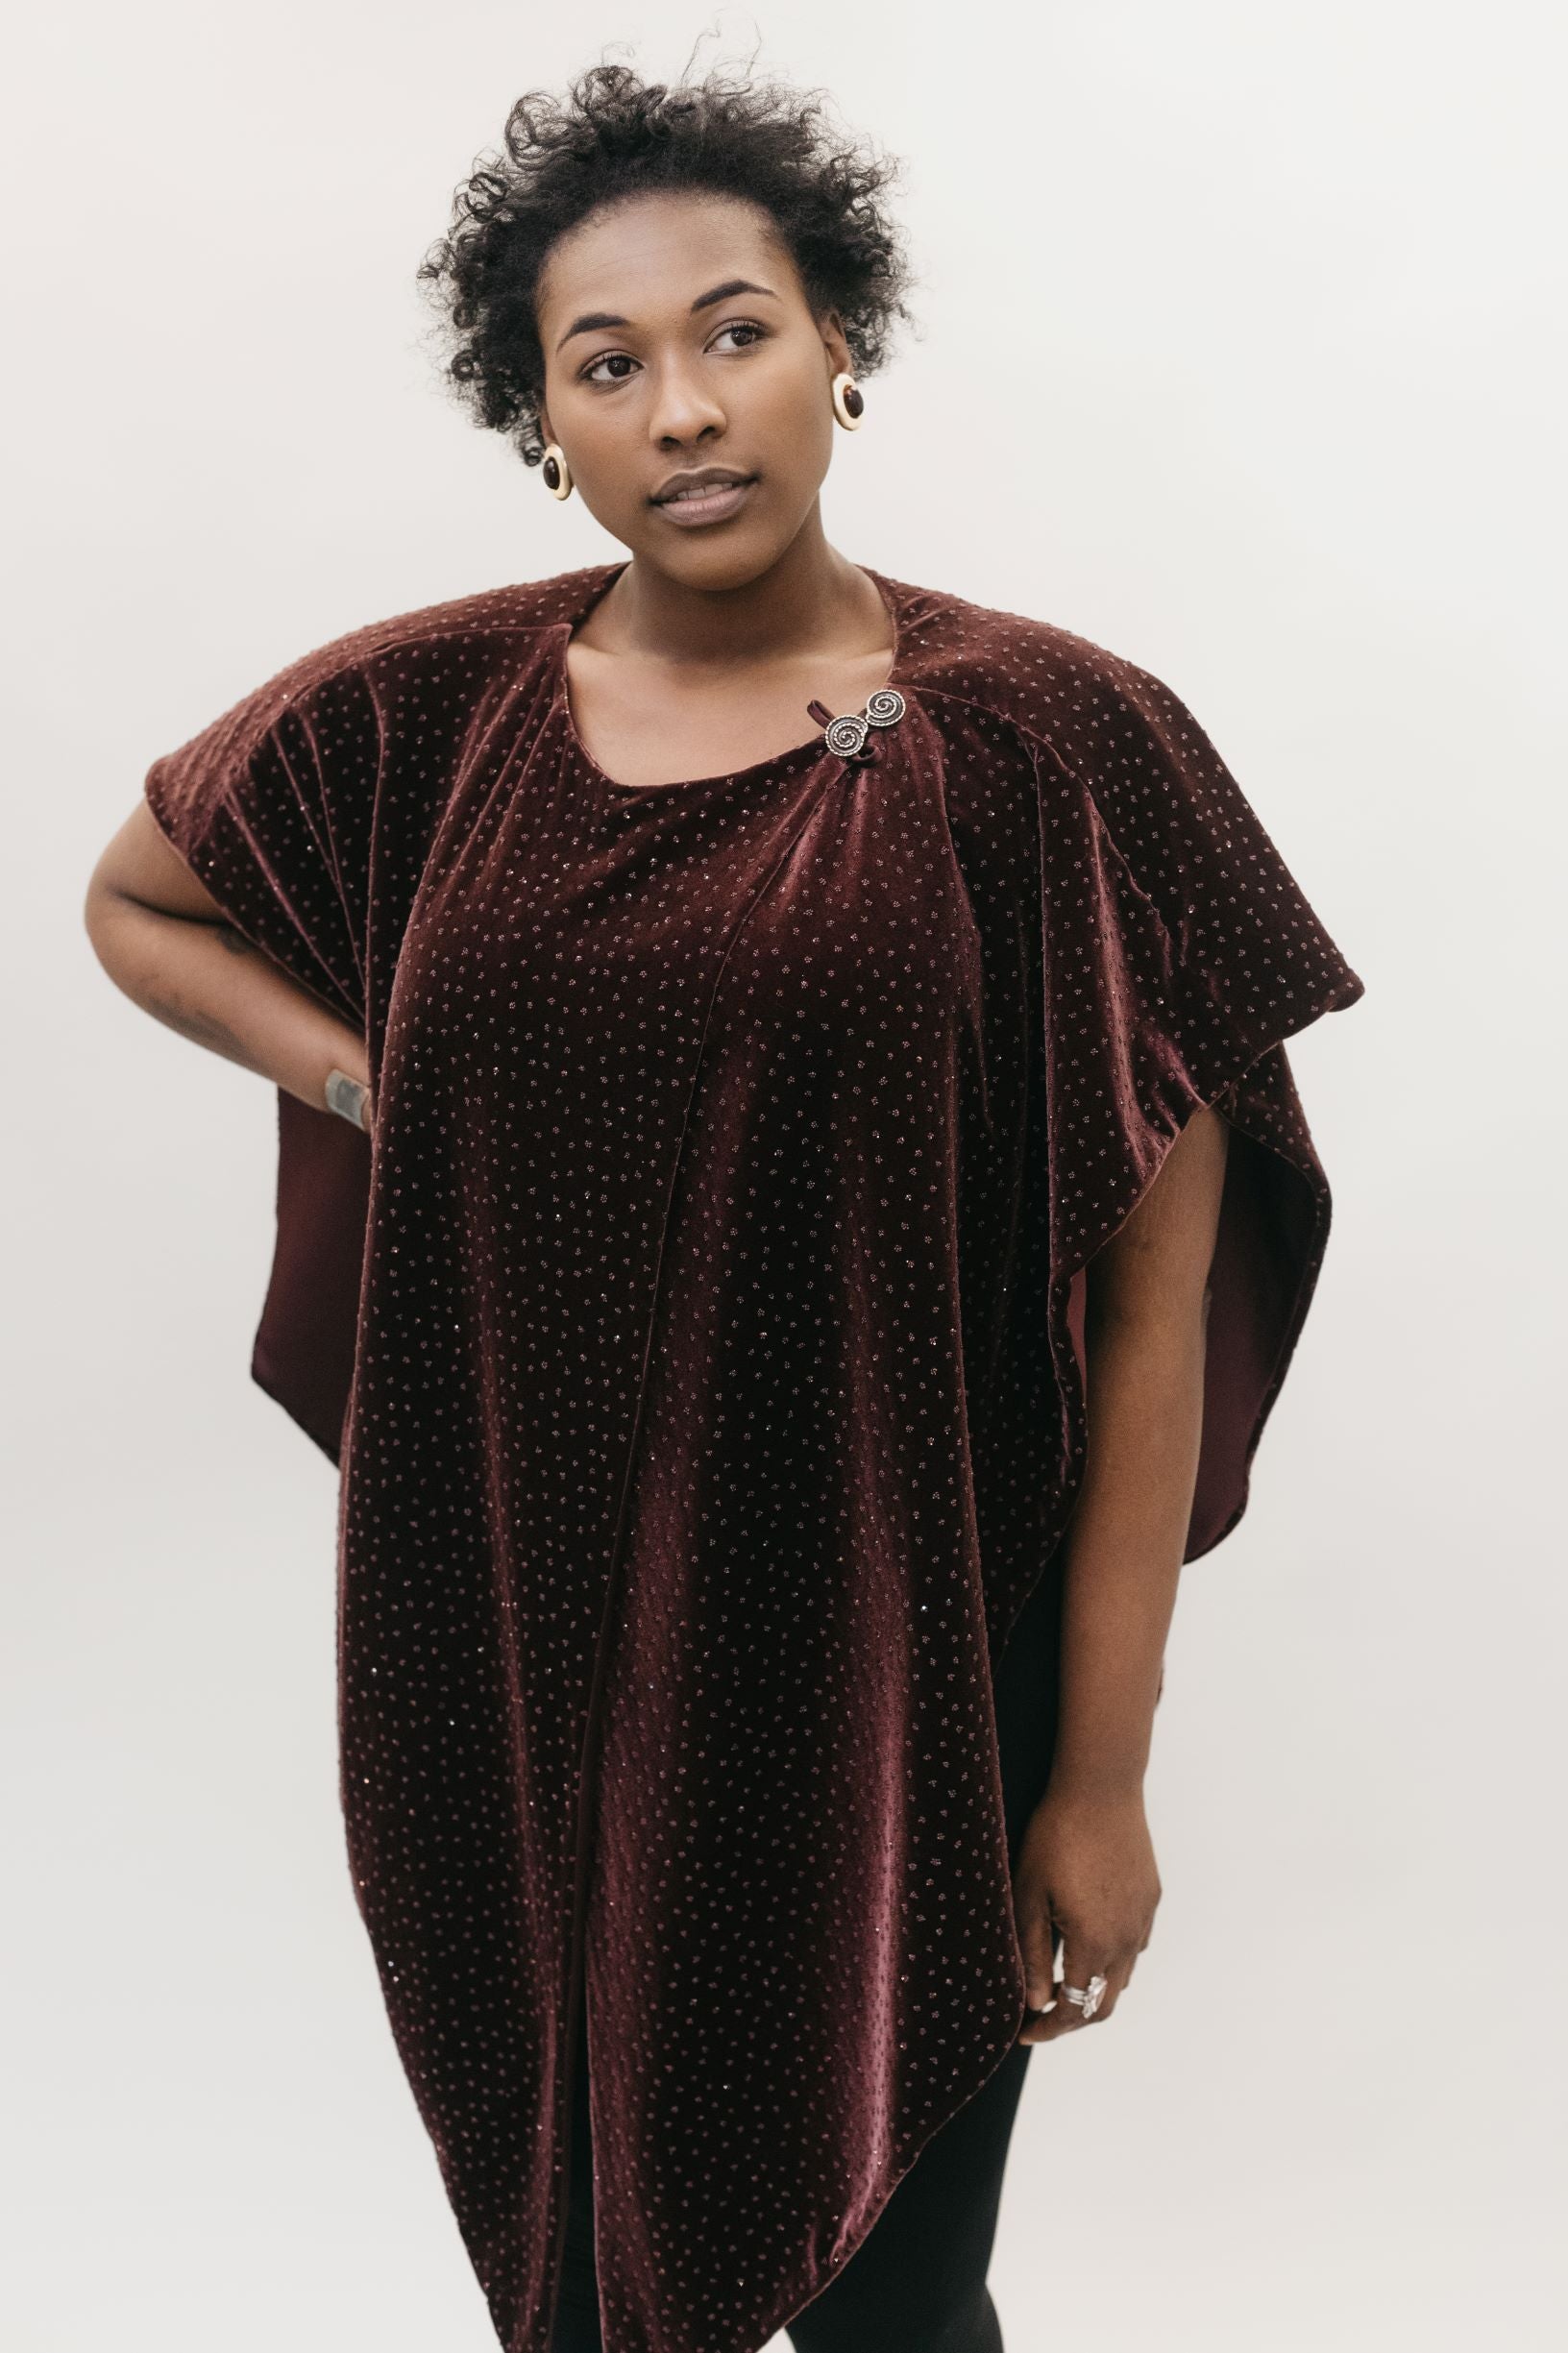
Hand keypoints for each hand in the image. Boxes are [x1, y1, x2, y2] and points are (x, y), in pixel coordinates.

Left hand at [1012, 1783, 1160, 2044]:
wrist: (1101, 1788)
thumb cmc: (1055, 1837)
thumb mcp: (1030, 1896)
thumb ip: (1031, 1954)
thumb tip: (1034, 2001)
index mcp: (1094, 1944)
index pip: (1074, 2011)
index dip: (1048, 2029)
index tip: (1024, 2032)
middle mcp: (1126, 1940)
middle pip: (1104, 2004)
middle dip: (1072, 2019)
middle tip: (1041, 2015)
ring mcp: (1143, 1919)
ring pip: (1122, 1975)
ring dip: (1093, 1988)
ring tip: (1060, 1978)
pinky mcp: (1151, 1898)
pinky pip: (1134, 1943)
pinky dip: (1111, 1958)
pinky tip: (1087, 1939)